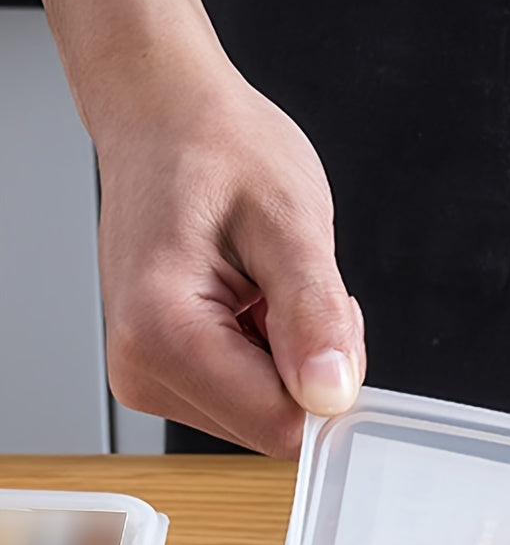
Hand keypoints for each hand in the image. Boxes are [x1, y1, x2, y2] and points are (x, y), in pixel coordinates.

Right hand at [94, 56, 364, 456]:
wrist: (164, 118)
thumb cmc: (216, 149)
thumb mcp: (291, 222)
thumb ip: (314, 315)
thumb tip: (331, 395)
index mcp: (163, 333)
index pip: (280, 427)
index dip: (330, 383)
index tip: (330, 317)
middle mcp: (143, 367)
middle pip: (275, 426)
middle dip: (313, 366)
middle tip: (297, 287)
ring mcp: (149, 374)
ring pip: (268, 414)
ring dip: (295, 356)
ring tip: (271, 283)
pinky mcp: (164, 370)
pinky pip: (251, 395)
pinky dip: (276, 353)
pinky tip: (258, 296)